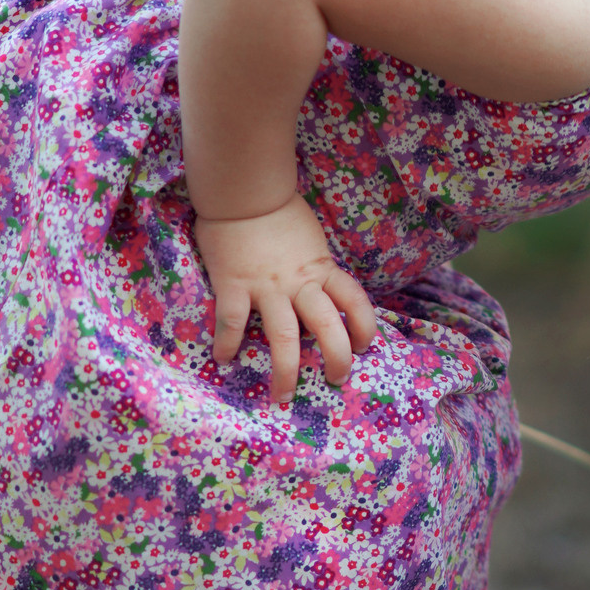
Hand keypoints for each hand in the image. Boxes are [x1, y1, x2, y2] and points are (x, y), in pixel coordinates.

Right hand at [194, 198, 377, 403]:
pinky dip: (228, 344)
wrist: (243, 193)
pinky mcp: (234, 286)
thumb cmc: (278, 213)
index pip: (355, 301)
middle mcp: (299, 282)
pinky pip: (231, 322)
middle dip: (336, 358)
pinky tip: (225, 359)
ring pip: (283, 337)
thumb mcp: (311, 239)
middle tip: (336, 378)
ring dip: (286, 371)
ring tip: (283, 396)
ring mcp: (266, 287)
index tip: (364, 346)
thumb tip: (319, 292)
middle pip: (327, 327)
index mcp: (321, 268)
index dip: (365, 327)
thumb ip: (316, 267)